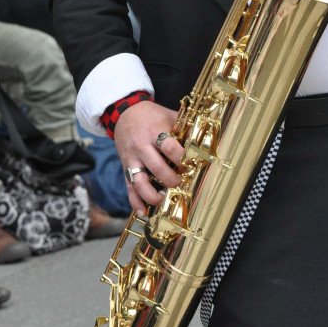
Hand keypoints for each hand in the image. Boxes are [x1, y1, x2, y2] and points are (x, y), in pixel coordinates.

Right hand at [114, 100, 182, 214]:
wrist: (124, 113)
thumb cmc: (151, 115)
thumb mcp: (167, 115)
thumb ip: (182, 128)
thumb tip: (203, 139)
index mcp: (155, 131)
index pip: (170, 147)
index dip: (182, 158)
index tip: (191, 164)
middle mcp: (142, 146)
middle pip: (157, 167)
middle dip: (171, 179)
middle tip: (180, 184)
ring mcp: (132, 159)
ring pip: (140, 181)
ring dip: (152, 195)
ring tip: (163, 201)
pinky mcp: (125, 167)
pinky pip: (129, 187)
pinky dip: (135, 202)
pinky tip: (143, 213)